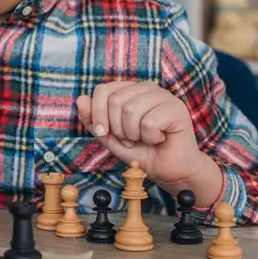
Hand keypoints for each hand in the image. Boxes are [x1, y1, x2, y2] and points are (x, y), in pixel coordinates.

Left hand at [75, 81, 206, 188]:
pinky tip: (159, 139)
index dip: (98, 114)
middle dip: (117, 128)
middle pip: (116, 101)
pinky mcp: (177, 108)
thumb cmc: (140, 151)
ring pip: (132, 110)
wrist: (167, 170)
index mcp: (130, 90)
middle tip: (130, 139)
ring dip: (133, 134)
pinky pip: (150, 122)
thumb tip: (81, 99)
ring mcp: (164, 96)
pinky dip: (150, 138)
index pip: (103, 90)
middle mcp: (147, 88)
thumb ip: (93, 119)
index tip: (103, 132)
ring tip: (143, 139)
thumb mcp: (108, 136)